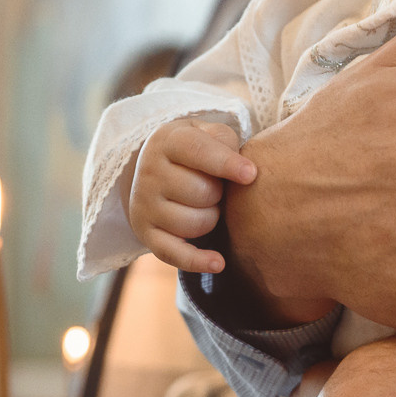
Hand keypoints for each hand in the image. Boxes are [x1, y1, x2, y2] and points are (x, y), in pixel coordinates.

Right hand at [126, 119, 256, 273]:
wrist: (155, 167)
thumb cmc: (197, 150)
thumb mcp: (208, 133)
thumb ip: (226, 142)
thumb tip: (246, 173)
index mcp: (167, 141)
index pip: (197, 152)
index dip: (226, 164)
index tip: (251, 175)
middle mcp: (149, 172)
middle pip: (203, 192)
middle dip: (219, 192)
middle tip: (214, 185)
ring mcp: (144, 205)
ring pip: (196, 223)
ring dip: (212, 217)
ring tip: (205, 204)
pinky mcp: (145, 233)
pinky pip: (173, 253)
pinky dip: (196, 261)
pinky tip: (219, 263)